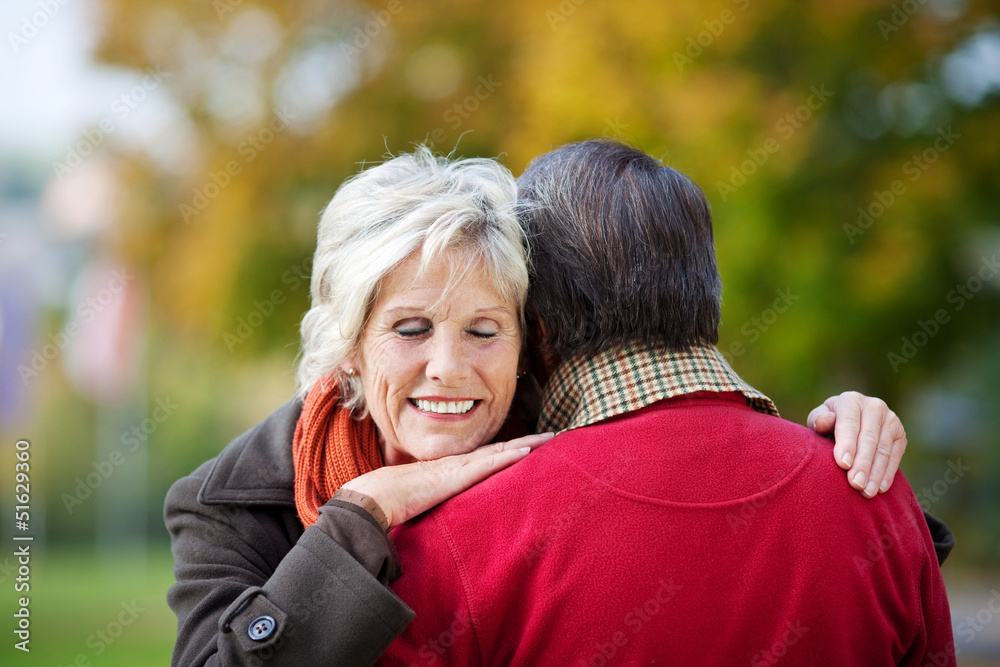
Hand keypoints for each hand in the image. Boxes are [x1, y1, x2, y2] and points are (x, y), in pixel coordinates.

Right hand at [341, 432, 553, 527]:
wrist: (375, 497)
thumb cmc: (391, 501)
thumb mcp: (421, 501)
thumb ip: (435, 504)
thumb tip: (441, 516)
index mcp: (450, 469)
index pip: (486, 456)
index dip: (509, 450)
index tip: (531, 447)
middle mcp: (458, 463)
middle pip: (500, 449)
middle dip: (527, 443)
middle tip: (552, 436)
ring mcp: (458, 467)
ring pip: (500, 452)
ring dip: (526, 445)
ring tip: (549, 439)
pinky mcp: (456, 477)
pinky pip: (488, 464)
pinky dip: (508, 456)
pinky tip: (526, 452)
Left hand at [807, 391, 905, 497]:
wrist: (850, 424)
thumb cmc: (828, 425)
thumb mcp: (818, 420)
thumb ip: (818, 420)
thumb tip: (826, 420)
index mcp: (851, 400)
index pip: (849, 423)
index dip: (847, 444)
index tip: (843, 464)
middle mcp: (874, 406)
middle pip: (868, 438)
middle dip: (862, 463)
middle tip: (855, 484)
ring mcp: (890, 420)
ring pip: (883, 449)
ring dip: (875, 473)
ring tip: (866, 491)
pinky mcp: (900, 435)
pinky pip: (895, 456)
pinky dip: (887, 474)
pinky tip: (880, 488)